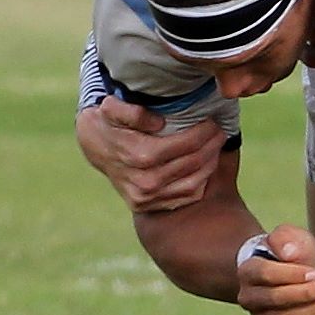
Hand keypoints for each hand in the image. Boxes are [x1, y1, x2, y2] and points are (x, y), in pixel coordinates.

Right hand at [76, 96, 224, 212]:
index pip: (185, 144)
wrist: (94, 147)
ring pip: (193, 183)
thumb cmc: (108, 122)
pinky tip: (205, 166)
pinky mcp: (147, 206)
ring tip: (216, 148)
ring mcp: (146, 197)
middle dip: (211, 145)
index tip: (213, 121)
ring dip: (210, 164)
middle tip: (220, 132)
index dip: (204, 132)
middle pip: (193, 163)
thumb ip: (133, 111)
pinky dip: (200, 182)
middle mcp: (144, 181)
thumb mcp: (112, 107)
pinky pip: (185, 198)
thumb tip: (158, 122)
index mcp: (139, 155)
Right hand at [236, 224, 314, 314]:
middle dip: (305, 293)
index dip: (291, 274)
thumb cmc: (289, 251)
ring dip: (312, 312)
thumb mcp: (289, 236)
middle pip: (274, 299)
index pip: (265, 274)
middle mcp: (248, 297)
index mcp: (247, 270)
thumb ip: (286, 238)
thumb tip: (289, 253)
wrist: (287, 271)